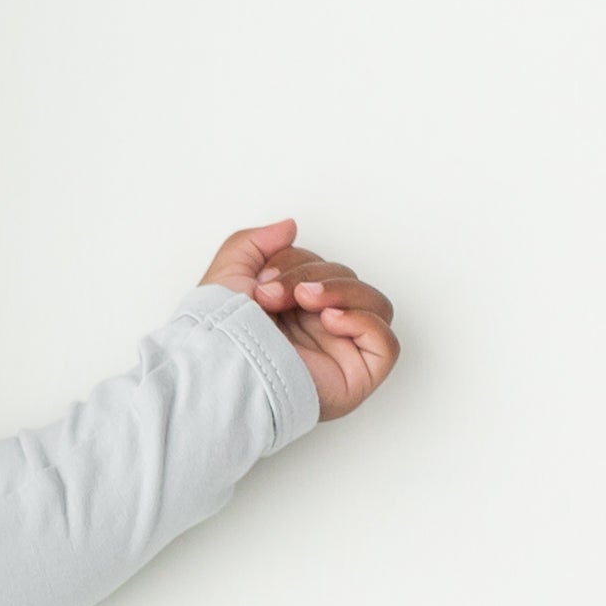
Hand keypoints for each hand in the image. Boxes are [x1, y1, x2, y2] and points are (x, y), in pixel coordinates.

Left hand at [201, 220, 397, 420]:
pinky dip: (365, 322)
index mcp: (295, 311)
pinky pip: (387, 344)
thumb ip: (256, 242)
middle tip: (275, 295)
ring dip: (342, 291)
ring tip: (305, 299)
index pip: (324, 270)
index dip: (299, 263)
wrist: (218, 372)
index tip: (264, 279)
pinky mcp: (356, 377)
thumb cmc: (219, 337)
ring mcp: (340, 354)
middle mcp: (319, 331)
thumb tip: (289, 228)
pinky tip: (330, 319)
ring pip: (374, 305)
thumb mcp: (229, 273)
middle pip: (349, 282)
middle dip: (314, 276)